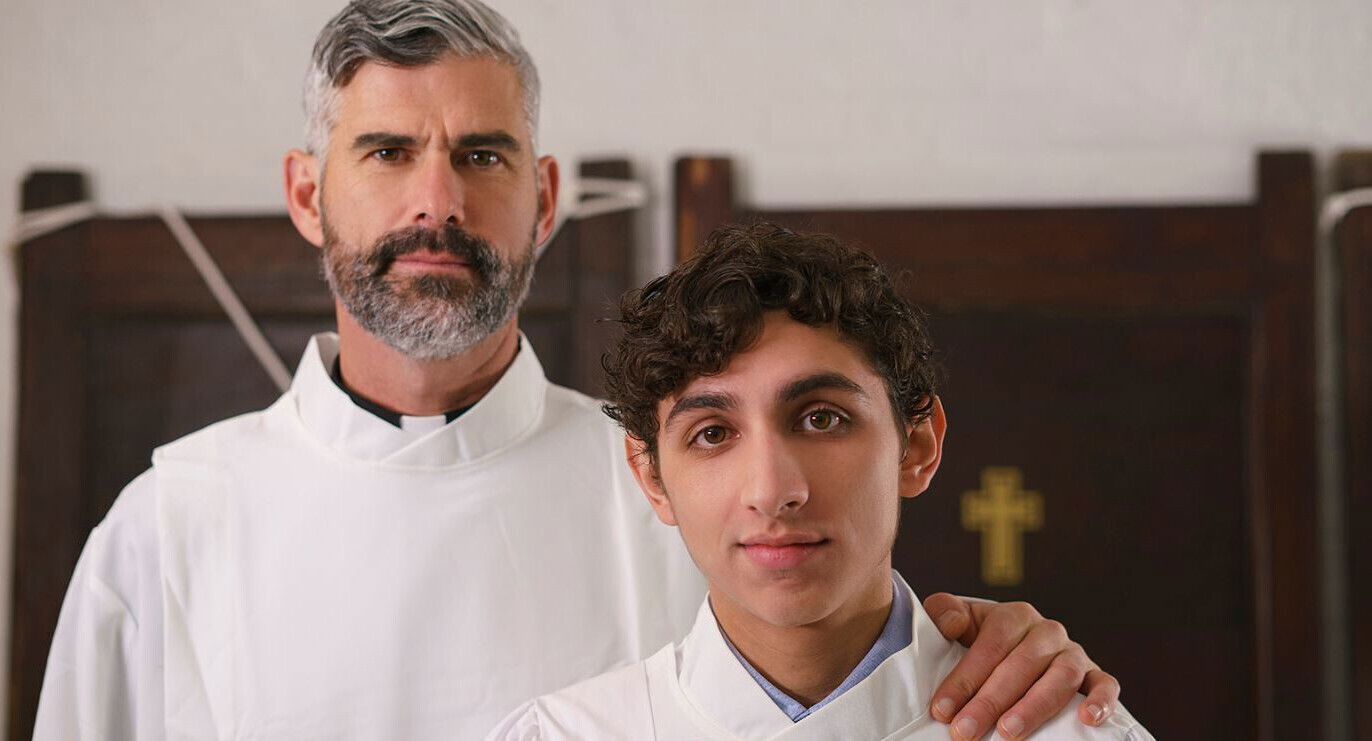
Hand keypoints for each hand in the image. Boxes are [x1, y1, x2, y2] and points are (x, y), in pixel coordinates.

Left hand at [922, 593, 1119, 739]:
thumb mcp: (957, 621)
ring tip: (1008, 733)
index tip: (943, 709)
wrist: (1013, 648)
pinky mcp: (1095, 674)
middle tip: (966, 731)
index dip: (965, 678)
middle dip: (990, 701)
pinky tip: (1087, 719)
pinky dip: (1101, 700)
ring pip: (1061, 677)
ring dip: (1034, 706)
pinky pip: (1105, 684)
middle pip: (1022, 664)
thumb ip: (944, 613)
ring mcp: (1074, 653)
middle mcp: (1047, 631)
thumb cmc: (978, 640)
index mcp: (1014, 616)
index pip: (990, 645)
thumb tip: (953, 623)